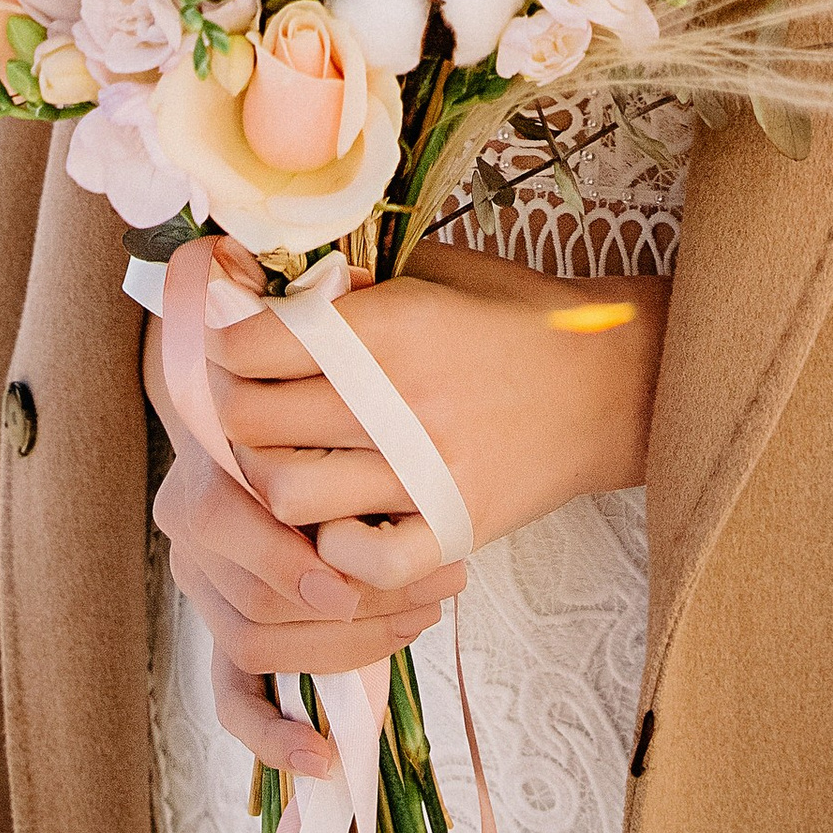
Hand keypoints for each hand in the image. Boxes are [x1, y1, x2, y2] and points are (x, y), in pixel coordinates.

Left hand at [144, 243, 667, 779]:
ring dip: (266, 477)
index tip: (223, 344)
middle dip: (226, 409)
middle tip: (235, 400)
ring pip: (287, 493)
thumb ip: (354, 280)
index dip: (222, 345)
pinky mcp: (451, 529)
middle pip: (254, 421)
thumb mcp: (436, 271)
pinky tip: (334, 521)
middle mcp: (401, 401)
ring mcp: (426, 473)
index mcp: (393, 326)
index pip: (257, 345)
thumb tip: (262, 284)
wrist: (610, 385)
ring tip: (276, 457)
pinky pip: (361, 561)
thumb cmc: (517, 318)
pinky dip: (333, 548)